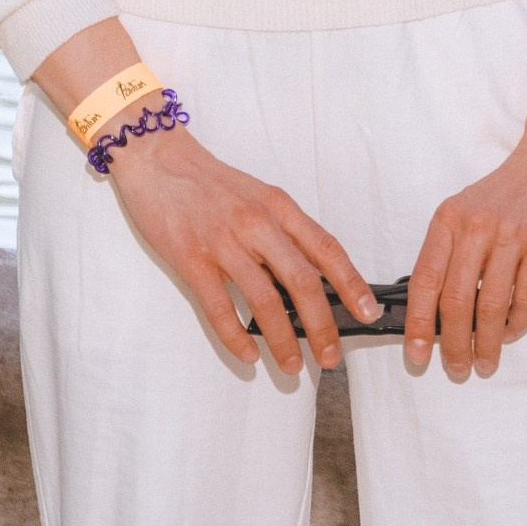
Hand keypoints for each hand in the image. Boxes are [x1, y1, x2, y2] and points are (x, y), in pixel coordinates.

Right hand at [109, 127, 376, 376]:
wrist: (159, 160)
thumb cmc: (211, 183)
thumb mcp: (257, 197)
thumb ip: (282, 232)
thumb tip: (311, 276)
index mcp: (278, 206)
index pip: (325, 248)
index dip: (350, 283)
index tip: (367, 312)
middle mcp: (256, 223)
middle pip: (301, 281)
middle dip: (321, 324)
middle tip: (331, 356)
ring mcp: (224, 242)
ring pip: (264, 300)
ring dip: (282, 339)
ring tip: (291, 366)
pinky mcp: (192, 260)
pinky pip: (219, 307)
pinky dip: (236, 337)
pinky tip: (248, 354)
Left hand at [405, 132, 526, 378]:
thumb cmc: (508, 191)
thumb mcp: (468, 209)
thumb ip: (452, 251)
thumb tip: (435, 310)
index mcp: (449, 218)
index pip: (425, 279)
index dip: (417, 322)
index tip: (416, 355)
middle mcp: (476, 225)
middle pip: (456, 300)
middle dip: (453, 344)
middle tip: (457, 369)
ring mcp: (512, 234)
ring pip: (491, 306)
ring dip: (487, 344)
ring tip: (485, 363)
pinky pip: (526, 299)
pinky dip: (517, 324)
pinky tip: (511, 333)